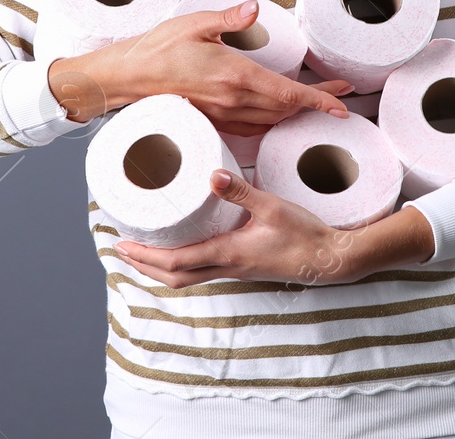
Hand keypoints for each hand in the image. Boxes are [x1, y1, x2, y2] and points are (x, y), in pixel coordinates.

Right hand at [51, 0, 353, 128]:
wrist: (128, 78)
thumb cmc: (158, 48)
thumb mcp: (195, 24)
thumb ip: (229, 19)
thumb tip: (255, 9)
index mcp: (234, 76)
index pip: (287, 94)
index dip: (318, 101)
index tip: (341, 104)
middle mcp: (233, 100)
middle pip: (286, 109)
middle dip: (317, 105)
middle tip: (341, 96)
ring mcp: (223, 115)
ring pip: (271, 121)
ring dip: (296, 113)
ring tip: (316, 103)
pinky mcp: (214, 120)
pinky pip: (253, 126)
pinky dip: (273, 121)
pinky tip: (278, 113)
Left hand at [115, 168, 362, 286]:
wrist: (331, 258)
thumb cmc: (304, 234)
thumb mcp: (273, 206)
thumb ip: (241, 191)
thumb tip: (211, 176)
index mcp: (229, 254)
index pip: (176, 262)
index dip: (145, 256)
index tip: (122, 246)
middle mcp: (228, 267)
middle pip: (175, 277)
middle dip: (145, 267)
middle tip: (123, 251)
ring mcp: (236, 270)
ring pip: (188, 277)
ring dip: (162, 268)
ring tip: (146, 249)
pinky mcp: (245, 267)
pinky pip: (205, 271)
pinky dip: (184, 264)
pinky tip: (185, 247)